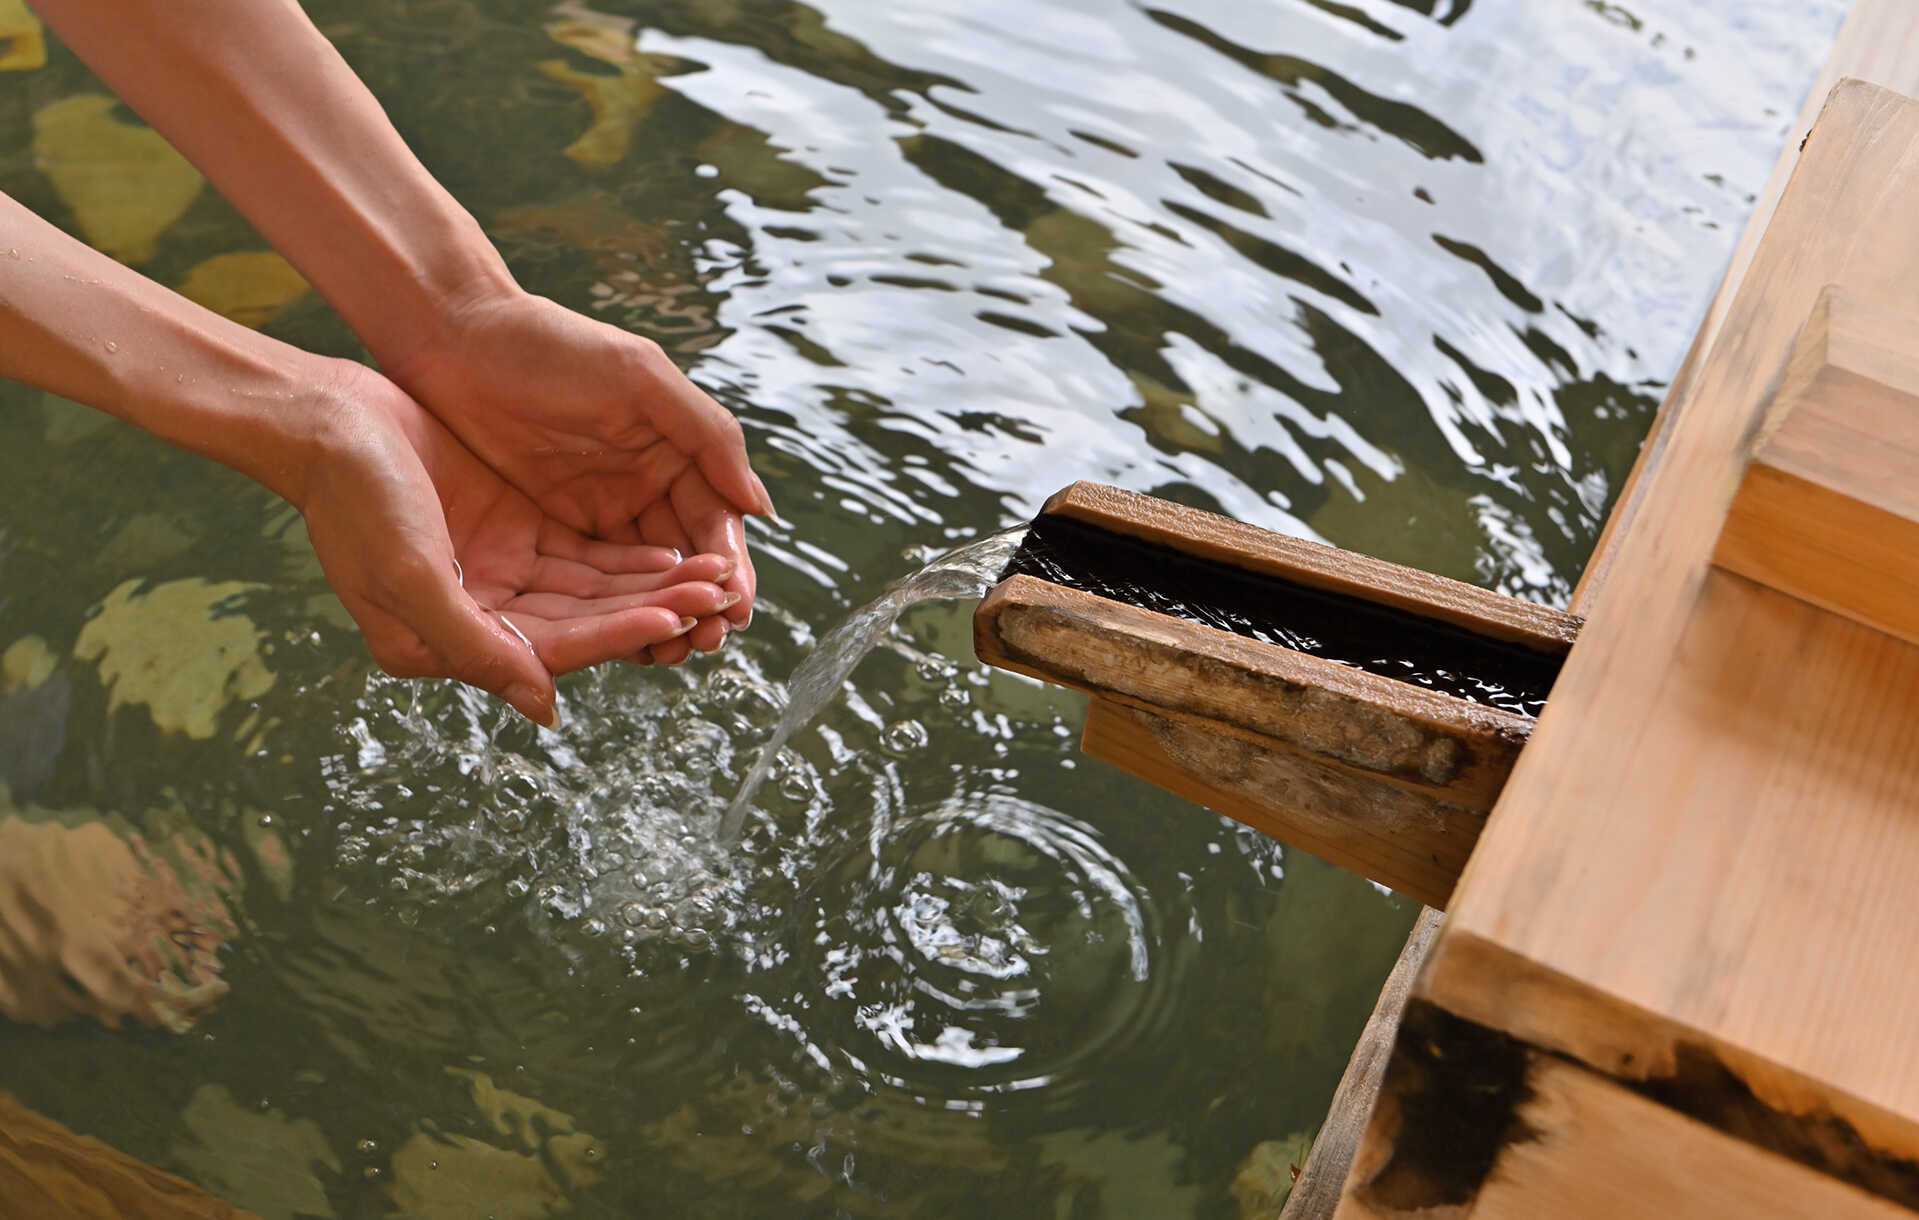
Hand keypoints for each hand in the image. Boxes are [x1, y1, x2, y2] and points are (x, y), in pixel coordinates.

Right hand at [297, 361, 739, 723]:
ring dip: (651, 586)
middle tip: (720, 598)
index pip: (556, 645)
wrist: (325, 420)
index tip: (678, 617)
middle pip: (585, 622)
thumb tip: (545, 709)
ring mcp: (499, 572)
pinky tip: (673, 555)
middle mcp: (482, 617)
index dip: (619, 631)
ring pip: (591, 590)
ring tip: (713, 577)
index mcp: (449, 644)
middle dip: (653, 610)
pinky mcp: (512, 530)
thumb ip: (477, 645)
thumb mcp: (410, 576)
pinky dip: (625, 558)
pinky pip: (581, 556)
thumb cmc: (354, 498)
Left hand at [380, 291, 769, 665]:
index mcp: (676, 452)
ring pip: (641, 580)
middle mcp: (645, 486)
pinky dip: (612, 614)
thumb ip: (707, 436)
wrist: (455, 338)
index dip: (728, 566)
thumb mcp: (641, 378)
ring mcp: (598, 511)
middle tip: (708, 644)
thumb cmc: (552, 344)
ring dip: (660, 618)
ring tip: (672, 656)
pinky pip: (591, 582)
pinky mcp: (551, 529)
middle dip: (701, 603)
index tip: (736, 608)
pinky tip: (625, 645)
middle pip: (684, 560)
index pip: (714, 521)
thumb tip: (761, 508)